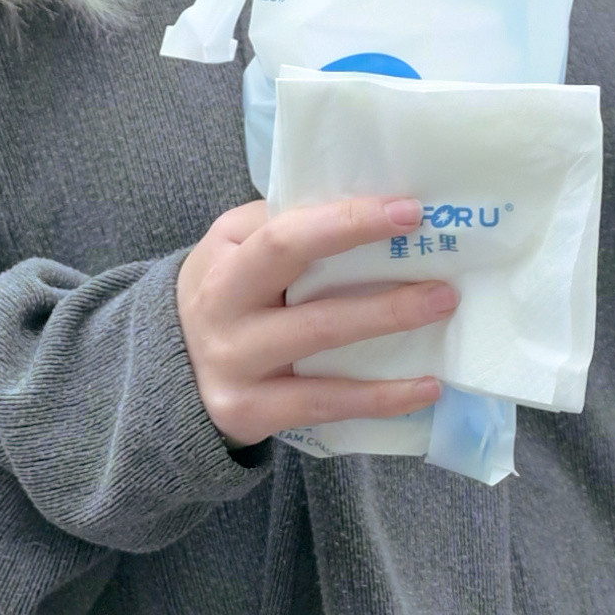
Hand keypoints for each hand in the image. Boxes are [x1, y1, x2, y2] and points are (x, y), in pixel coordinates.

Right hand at [172, 189, 454, 451]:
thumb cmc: (224, 293)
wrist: (170, 367)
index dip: (349, 224)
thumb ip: (281, 224)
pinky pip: (326, 405)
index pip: (287, 239)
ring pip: (323, 350)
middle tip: (445, 282)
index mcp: (226, 268)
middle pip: (312, 305)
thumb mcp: (230, 247)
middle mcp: (227, 320)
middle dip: (385, 293)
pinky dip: (381, 398)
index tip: (410, 213)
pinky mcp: (251, 412)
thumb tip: (364, 202)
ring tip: (442, 315)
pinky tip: (427, 388)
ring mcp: (238, 370)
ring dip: (389, 330)